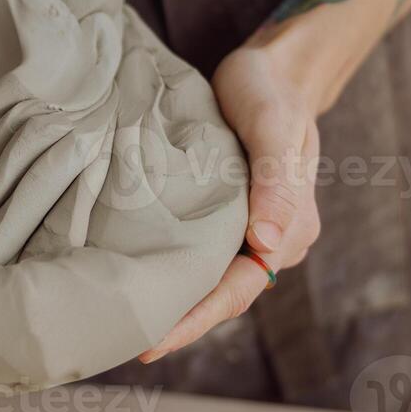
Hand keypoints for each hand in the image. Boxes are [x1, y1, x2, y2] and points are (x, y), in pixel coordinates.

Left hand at [139, 44, 321, 361]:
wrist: (275, 69)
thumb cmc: (272, 93)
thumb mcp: (273, 127)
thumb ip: (276, 183)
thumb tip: (265, 244)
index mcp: (291, 230)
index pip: (238, 290)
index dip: (194, 319)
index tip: (152, 341)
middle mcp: (273, 240)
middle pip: (220, 296)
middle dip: (176, 322)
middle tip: (120, 341)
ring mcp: (251, 230)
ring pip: (208, 279)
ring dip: (172, 300)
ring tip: (121, 319)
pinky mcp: (228, 216)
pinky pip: (200, 254)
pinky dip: (171, 269)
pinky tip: (135, 277)